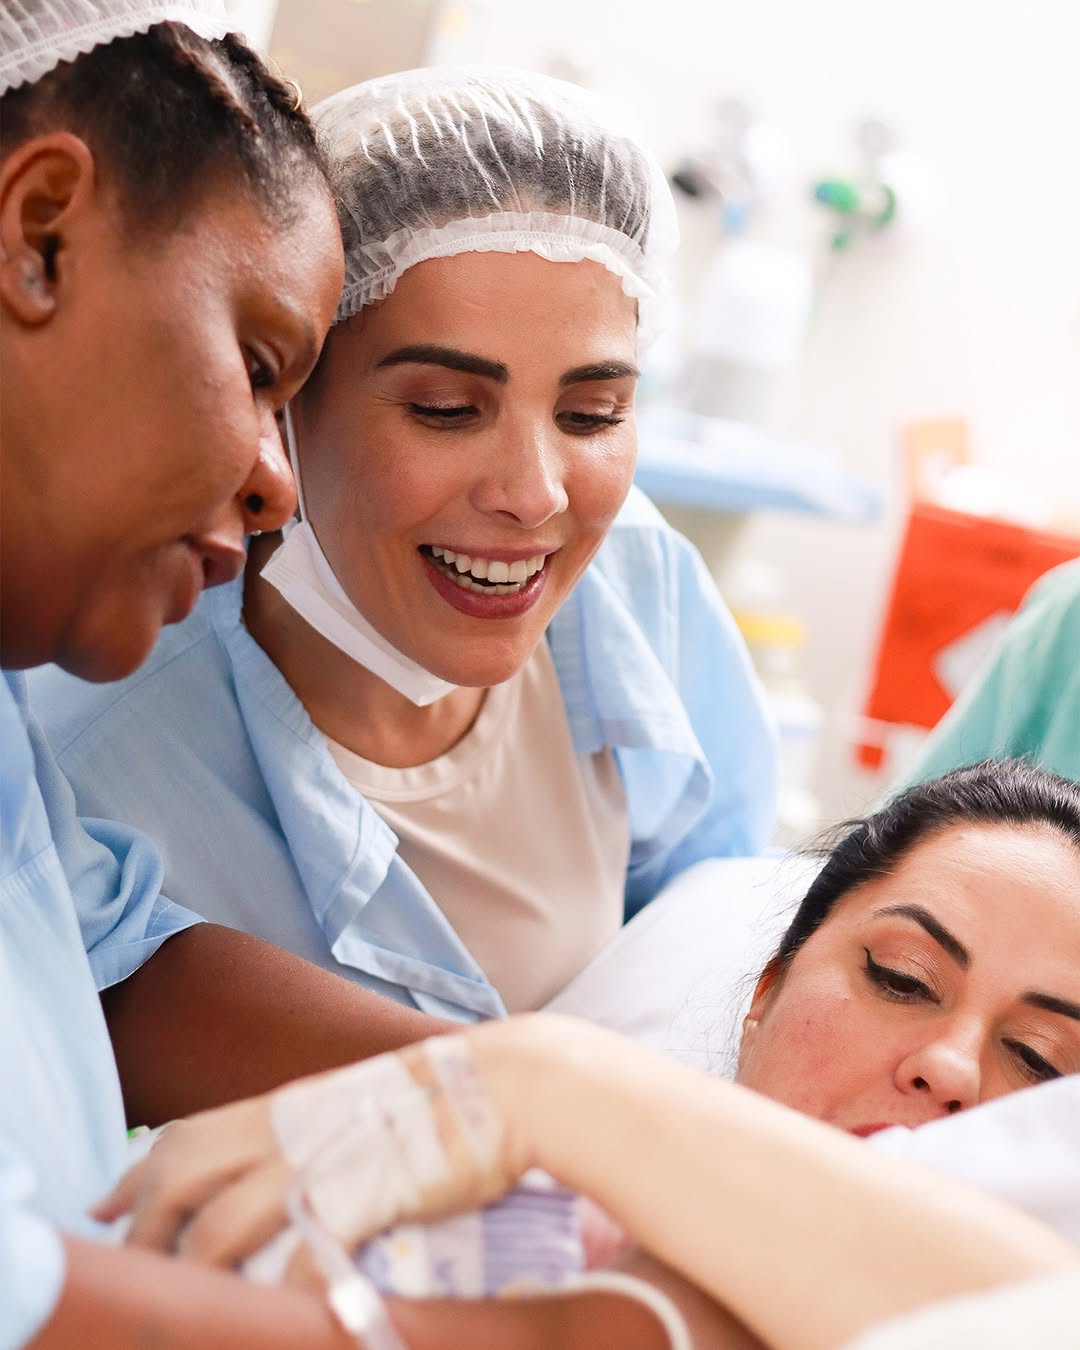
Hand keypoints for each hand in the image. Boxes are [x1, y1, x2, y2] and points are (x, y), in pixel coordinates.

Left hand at [94, 1029, 536, 1268]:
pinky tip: (279, 1315)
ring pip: (220, 1222)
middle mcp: (292, 1126)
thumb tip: (283, 1166)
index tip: (105, 1203)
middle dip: (142, 1224)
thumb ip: (316, 1132)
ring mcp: (323, 1160)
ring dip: (194, 1270)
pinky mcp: (362, 1195)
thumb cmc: (448, 1098)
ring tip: (186, 1303)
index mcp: (290, 1104)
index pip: (188, 1133)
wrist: (515, 1083)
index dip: (135, 1171)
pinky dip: (280, 1296)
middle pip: (182, 1172)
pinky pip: (300, 1259)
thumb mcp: (362, 1106)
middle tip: (129, 1263)